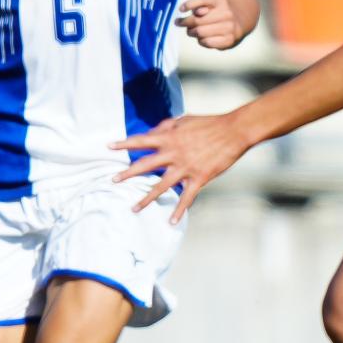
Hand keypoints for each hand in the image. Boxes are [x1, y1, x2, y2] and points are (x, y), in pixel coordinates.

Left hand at [111, 112, 252, 221]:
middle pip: (145, 165)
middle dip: (128, 174)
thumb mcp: (184, 120)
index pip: (141, 140)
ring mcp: (185, 168)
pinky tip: (171, 222)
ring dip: (146, 198)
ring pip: (161, 186)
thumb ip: (166, 127)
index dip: (124, 143)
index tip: (108, 147)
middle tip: (113, 180)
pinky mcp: (199, 178)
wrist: (234, 131)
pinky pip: (186, 198)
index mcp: (169, 138)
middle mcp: (173, 154)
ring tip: (133, 208)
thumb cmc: (209, 123)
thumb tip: (151, 133)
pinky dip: (179, 211)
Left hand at [175, 0, 241, 49]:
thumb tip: (183, 9)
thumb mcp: (206, 2)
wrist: (236, 24)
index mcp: (220, 0)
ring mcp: (229, 27)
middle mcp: (227, 13)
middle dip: (185, 22)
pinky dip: (201, 40)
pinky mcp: (229, 40)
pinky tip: (202, 37)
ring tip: (192, 30)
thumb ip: (195, 3)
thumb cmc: (214, 13)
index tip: (181, 9)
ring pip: (199, 32)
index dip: (189, 4)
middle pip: (196, 20)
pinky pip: (206, 42)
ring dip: (192, 32)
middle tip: (180, 22)